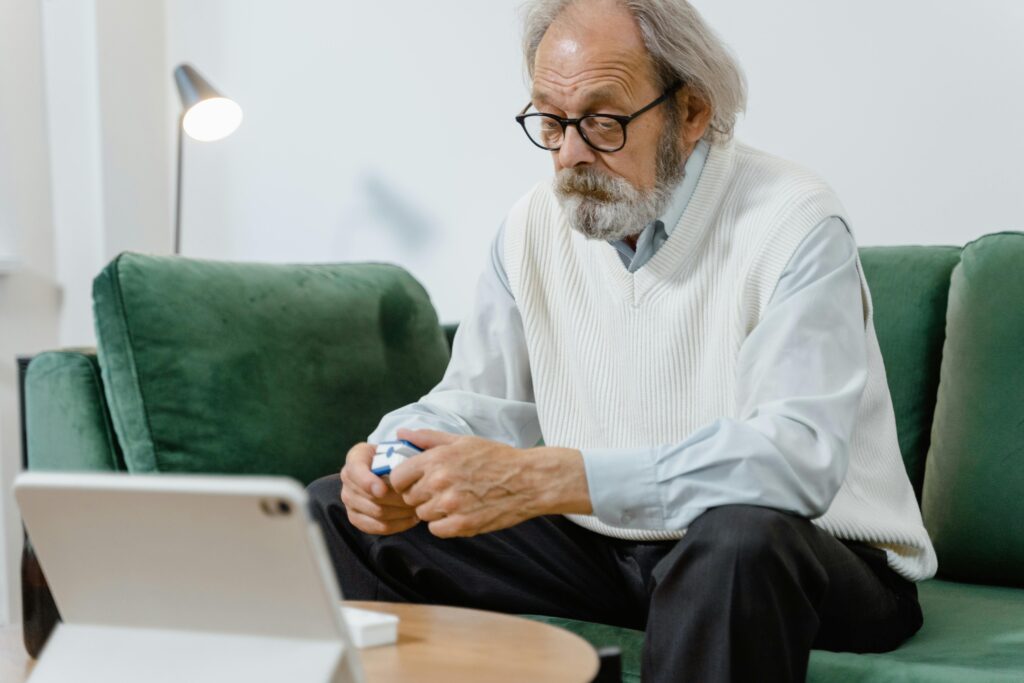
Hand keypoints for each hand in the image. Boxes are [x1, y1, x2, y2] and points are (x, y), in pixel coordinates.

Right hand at [339, 442, 419, 534]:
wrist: (390, 471)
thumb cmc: (399, 456)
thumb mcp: (402, 444)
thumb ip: (407, 439)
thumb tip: (401, 434)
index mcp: (356, 456)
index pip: (356, 470)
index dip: (367, 482)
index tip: (383, 489)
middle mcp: (347, 478)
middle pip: (370, 496)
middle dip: (396, 499)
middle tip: (417, 499)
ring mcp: (349, 499)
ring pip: (376, 513)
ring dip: (400, 512)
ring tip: (418, 507)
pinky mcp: (356, 517)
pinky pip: (376, 527)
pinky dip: (397, 525)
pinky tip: (411, 519)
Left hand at [388, 428, 591, 537]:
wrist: (528, 481)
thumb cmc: (496, 458)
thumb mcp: (462, 441)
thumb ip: (427, 438)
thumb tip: (400, 432)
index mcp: (437, 459)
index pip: (397, 477)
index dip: (404, 480)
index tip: (415, 481)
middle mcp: (440, 482)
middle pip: (409, 498)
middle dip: (421, 495)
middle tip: (441, 489)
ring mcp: (450, 506)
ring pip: (422, 515)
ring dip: (433, 510)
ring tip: (454, 499)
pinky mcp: (462, 525)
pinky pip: (436, 530)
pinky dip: (444, 524)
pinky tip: (459, 512)